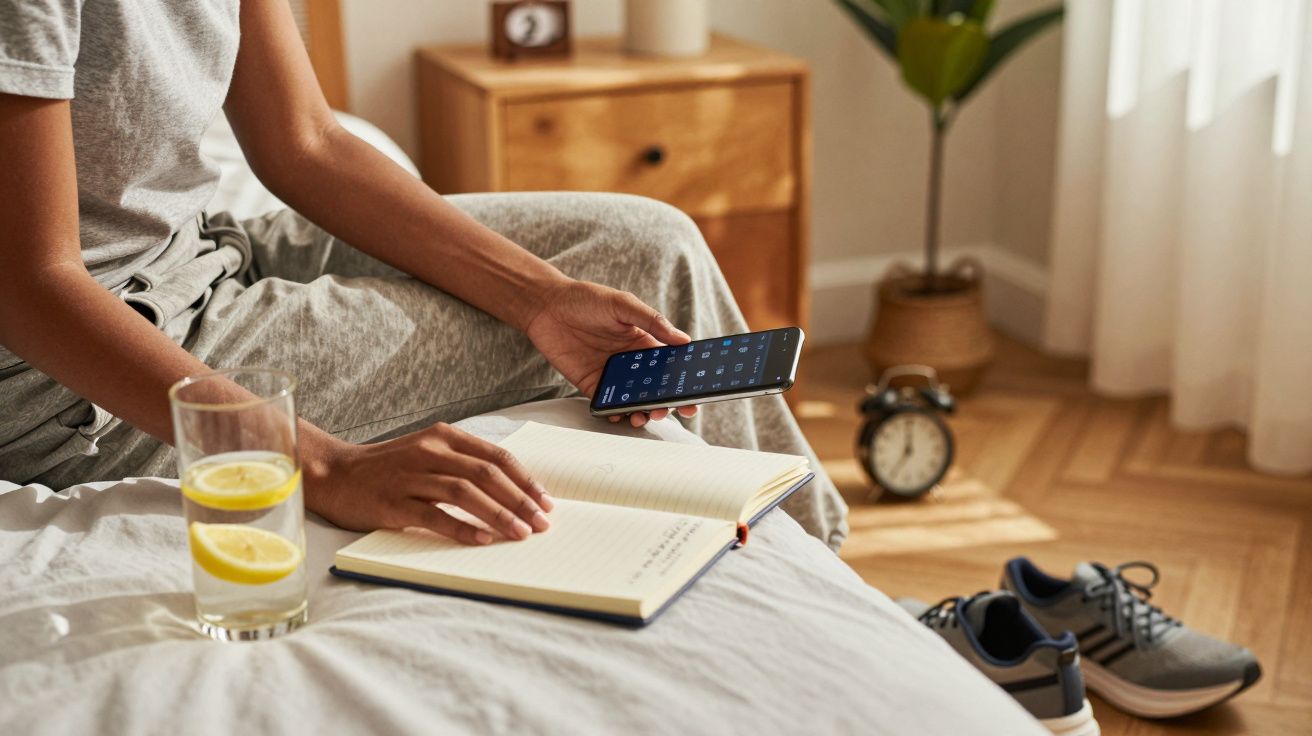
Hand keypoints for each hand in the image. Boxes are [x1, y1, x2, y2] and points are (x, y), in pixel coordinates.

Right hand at [302, 423, 552, 544]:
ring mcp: (410, 477)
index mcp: (443, 437)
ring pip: (464, 493)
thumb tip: (511, 491)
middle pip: (485, 475)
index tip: (546, 501)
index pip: (495, 457)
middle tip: (542, 522)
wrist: (333, 474)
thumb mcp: (428, 453)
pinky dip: (461, 528)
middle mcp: (429, 451)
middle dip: (520, 500)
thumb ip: (463, 464)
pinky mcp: (392, 503)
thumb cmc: (388, 469)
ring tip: (520, 534)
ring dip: (498, 515)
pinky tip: (482, 540)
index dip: (525, 480)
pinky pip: (433, 516)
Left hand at [524, 279, 698, 427]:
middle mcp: (631, 362)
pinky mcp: (591, 384)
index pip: (670, 365)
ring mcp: (612, 375)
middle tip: (676, 410)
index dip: (683, 380)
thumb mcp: (623, 304)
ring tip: (646, 416)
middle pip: (656, 388)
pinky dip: (616, 413)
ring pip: (634, 400)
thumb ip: (652, 321)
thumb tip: (683, 340)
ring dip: (644, 411)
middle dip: (669, 402)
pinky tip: (619, 415)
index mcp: (644, 342)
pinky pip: (608, 404)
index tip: (696, 393)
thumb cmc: (585, 299)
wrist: (546, 305)